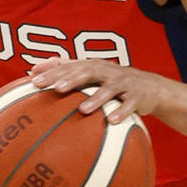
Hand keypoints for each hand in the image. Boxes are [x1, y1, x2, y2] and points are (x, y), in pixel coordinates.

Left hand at [27, 60, 167, 123]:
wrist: (152, 88)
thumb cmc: (113, 82)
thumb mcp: (91, 73)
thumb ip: (65, 69)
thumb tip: (34, 69)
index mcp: (94, 66)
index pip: (70, 66)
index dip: (53, 72)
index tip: (34, 80)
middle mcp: (108, 71)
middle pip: (88, 72)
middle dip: (72, 79)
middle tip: (56, 88)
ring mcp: (124, 83)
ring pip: (109, 89)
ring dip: (96, 98)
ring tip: (83, 110)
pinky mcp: (139, 96)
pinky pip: (130, 104)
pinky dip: (122, 112)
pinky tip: (112, 121)